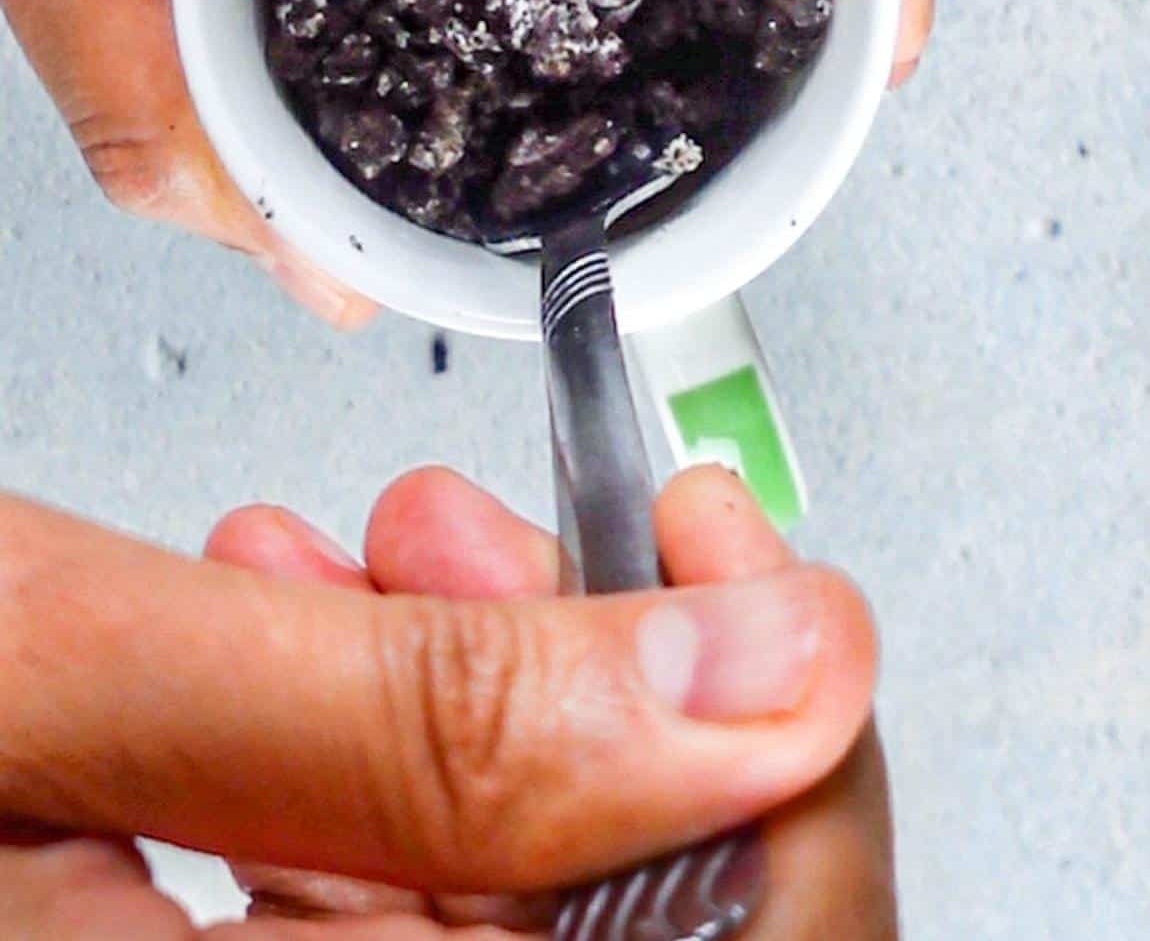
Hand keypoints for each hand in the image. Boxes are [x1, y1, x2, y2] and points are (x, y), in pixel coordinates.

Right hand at [0, 468, 889, 935]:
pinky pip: (348, 897)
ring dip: (463, 688)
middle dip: (589, 695)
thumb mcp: (56, 683)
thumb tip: (786, 679)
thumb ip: (430, 724)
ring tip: (386, 543)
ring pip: (475, 899)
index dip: (791, 779)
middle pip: (605, 932)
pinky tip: (299, 600)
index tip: (735, 563)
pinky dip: (356, 730)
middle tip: (512, 535)